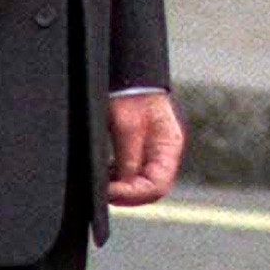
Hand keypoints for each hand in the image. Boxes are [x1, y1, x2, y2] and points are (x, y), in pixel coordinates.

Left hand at [106, 90, 184, 206]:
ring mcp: (154, 153)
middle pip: (150, 190)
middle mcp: (165, 154)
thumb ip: (128, 158)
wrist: (129, 74)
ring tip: (102, 179)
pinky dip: (119, 178)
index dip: (131, 195)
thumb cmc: (130, 92)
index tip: (107, 191)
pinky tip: (105, 171)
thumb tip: (124, 186)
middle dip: (126, 194)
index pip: (156, 187)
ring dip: (122, 187)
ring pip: (141, 184)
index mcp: (168, 147)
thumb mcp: (125, 125)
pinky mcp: (142, 150)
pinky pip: (134, 174)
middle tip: (101, 189)